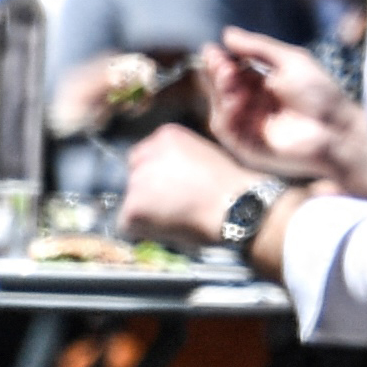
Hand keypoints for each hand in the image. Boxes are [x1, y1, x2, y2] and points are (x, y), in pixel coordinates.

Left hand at [117, 121, 259, 246]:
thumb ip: (179, 158)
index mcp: (165, 135)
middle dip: (146, 191)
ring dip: (146, 211)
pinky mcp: (133, 207)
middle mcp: (146, 154)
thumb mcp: (204, 154)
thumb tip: (165, 175)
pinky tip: (169, 228)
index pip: (142, 155)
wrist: (238, 207)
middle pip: (133, 175)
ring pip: (129, 200)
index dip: (156, 174)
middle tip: (172, 205)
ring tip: (176, 218)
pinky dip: (144, 231)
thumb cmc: (231, 186)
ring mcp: (136, 181)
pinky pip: (128, 224)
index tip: (171, 186)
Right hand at [201, 30, 366, 191]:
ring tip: (230, 74)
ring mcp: (249, 128)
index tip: (211, 49)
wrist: (338, 128)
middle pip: (221, 90)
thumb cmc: (322, 94)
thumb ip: (260, 48)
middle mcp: (252, 106)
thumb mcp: (292, 62)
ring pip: (220, 109)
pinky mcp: (248, 147)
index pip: (230, 72)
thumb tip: (228, 34)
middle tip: (220, 62)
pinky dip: (228, 112)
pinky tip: (237, 98)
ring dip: (220, 91)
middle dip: (217, 74)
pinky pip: (227, 130)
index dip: (219, 61)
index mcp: (261, 85)